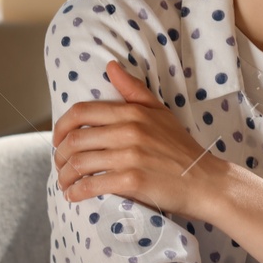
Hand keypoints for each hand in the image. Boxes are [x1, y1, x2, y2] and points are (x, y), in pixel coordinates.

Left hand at [51, 61, 224, 220]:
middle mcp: (129, 131)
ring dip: (64, 176)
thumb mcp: (160, 112)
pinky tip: (74, 196)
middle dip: (59, 156)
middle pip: (75, 140)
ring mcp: (130, 156)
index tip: (57, 140)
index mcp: (132, 113)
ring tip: (64, 183)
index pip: (81, 112)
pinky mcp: (132, 181)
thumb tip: (111, 66)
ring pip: (80, 163)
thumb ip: (134, 90)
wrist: (205, 181)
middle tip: (59, 166)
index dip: (60, 126)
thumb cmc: (181, 148)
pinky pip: (92, 185)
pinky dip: (77, 192)